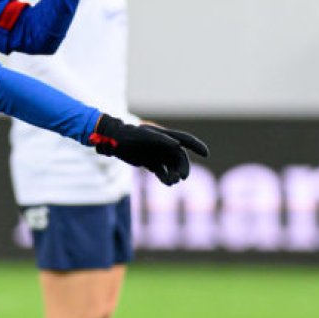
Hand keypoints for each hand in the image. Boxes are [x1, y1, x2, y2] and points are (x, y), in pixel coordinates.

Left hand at [89, 115, 208, 184]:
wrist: (112, 141)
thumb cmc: (129, 134)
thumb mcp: (144, 135)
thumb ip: (161, 139)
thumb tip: (177, 145)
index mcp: (165, 136)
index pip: (186, 140)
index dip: (197, 146)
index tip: (206, 154)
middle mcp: (164, 146)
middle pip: (179, 158)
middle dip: (183, 167)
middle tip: (182, 177)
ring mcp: (157, 155)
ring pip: (172, 167)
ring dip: (174, 174)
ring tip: (171, 181)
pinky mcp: (150, 164)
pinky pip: (162, 173)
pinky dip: (166, 178)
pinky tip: (167, 182)